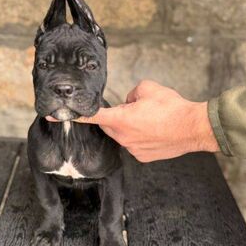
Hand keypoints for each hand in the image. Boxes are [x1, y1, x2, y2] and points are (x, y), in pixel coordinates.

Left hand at [47, 80, 219, 161]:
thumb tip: (127, 101)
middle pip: (110, 125)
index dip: (72, 115)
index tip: (52, 116)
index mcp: (120, 119)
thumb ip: (130, 93)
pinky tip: (155, 132)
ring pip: (122, 135)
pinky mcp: (142, 157)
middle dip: (117, 117)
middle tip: (135, 110)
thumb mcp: (148, 89)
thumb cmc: (172, 107)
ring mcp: (132, 149)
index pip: (90, 116)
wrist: (193, 128)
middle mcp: (123, 137)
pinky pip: (134, 144)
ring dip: (129, 127)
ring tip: (149, 121)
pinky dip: (140, 137)